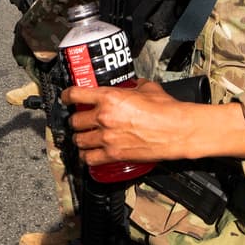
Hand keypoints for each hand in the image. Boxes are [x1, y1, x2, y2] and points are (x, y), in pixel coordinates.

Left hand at [62, 79, 190, 166]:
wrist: (177, 130)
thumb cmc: (166, 110)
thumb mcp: (147, 88)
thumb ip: (133, 87)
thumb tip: (130, 86)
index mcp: (109, 98)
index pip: (75, 94)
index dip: (67, 96)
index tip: (66, 98)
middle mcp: (104, 117)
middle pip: (75, 121)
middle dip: (76, 120)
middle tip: (81, 120)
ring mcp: (107, 138)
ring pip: (79, 140)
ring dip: (80, 139)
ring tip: (84, 138)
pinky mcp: (114, 155)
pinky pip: (89, 158)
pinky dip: (87, 157)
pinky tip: (89, 154)